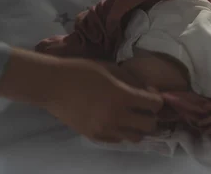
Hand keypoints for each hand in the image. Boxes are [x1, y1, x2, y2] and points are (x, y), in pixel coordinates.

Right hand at [0, 49, 163, 142]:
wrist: (53, 85)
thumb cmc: (82, 70)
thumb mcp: (112, 68)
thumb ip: (133, 80)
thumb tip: (148, 91)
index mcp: (122, 96)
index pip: (155, 105)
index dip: (157, 99)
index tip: (151, 94)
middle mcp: (116, 117)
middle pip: (150, 126)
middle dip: (151, 115)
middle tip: (144, 107)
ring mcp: (105, 130)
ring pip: (135, 138)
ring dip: (138, 127)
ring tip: (131, 116)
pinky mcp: (94, 136)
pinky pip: (118, 140)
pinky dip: (122, 132)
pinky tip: (115, 120)